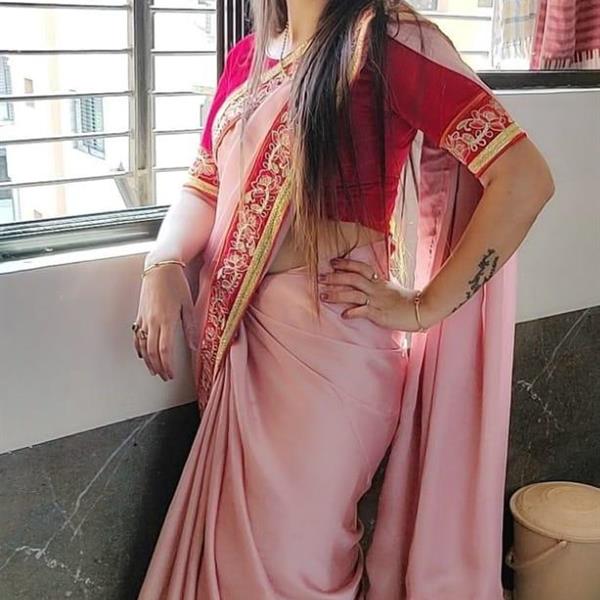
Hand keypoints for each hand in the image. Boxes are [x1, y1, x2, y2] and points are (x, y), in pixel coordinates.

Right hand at [132, 263, 198, 380]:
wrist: (160, 267)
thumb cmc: (176, 283)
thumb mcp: (188, 304)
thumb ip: (190, 327)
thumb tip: (194, 346)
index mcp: (166, 320)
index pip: (165, 349)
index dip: (167, 365)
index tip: (171, 374)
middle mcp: (152, 321)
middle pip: (152, 351)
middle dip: (158, 367)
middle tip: (164, 376)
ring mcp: (144, 318)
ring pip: (142, 345)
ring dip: (148, 360)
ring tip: (154, 370)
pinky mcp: (139, 314)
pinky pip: (136, 335)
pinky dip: (138, 347)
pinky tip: (142, 355)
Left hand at [318, 257, 432, 331]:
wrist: (422, 310)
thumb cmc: (406, 301)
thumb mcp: (392, 288)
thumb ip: (380, 283)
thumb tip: (371, 280)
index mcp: (379, 281)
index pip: (360, 268)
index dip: (346, 264)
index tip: (332, 262)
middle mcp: (376, 288)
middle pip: (352, 278)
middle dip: (335, 277)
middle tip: (320, 277)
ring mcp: (377, 300)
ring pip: (354, 294)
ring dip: (337, 294)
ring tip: (323, 296)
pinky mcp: (379, 313)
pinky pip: (364, 311)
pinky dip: (352, 312)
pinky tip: (343, 315)